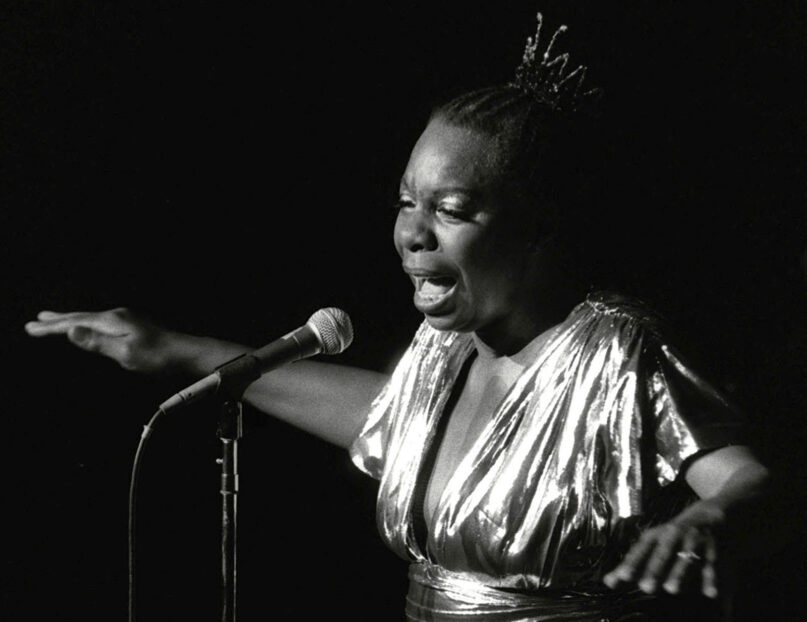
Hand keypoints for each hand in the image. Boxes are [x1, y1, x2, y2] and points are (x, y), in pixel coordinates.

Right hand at [25, 308, 174, 373]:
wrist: (184, 353)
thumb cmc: (157, 357)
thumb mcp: (124, 353)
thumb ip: (97, 342)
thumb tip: (72, 331)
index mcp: (113, 321)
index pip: (75, 323)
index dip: (52, 327)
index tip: (32, 328)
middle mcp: (118, 316)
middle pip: (81, 317)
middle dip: (57, 320)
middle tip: (36, 320)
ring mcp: (126, 319)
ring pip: (90, 319)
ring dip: (70, 320)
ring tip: (56, 320)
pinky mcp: (132, 326)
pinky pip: (100, 323)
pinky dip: (86, 324)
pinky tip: (88, 327)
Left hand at [603, 501, 728, 598]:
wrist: (709, 515)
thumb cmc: (673, 535)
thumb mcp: (653, 543)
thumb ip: (632, 564)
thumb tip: (607, 582)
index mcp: (656, 535)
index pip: (641, 550)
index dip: (632, 563)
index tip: (622, 577)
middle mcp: (673, 535)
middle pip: (662, 553)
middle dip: (654, 569)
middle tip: (645, 587)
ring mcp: (694, 541)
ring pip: (686, 558)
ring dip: (679, 573)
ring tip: (671, 590)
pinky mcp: (714, 549)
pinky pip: (711, 566)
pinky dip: (711, 579)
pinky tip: (710, 595)